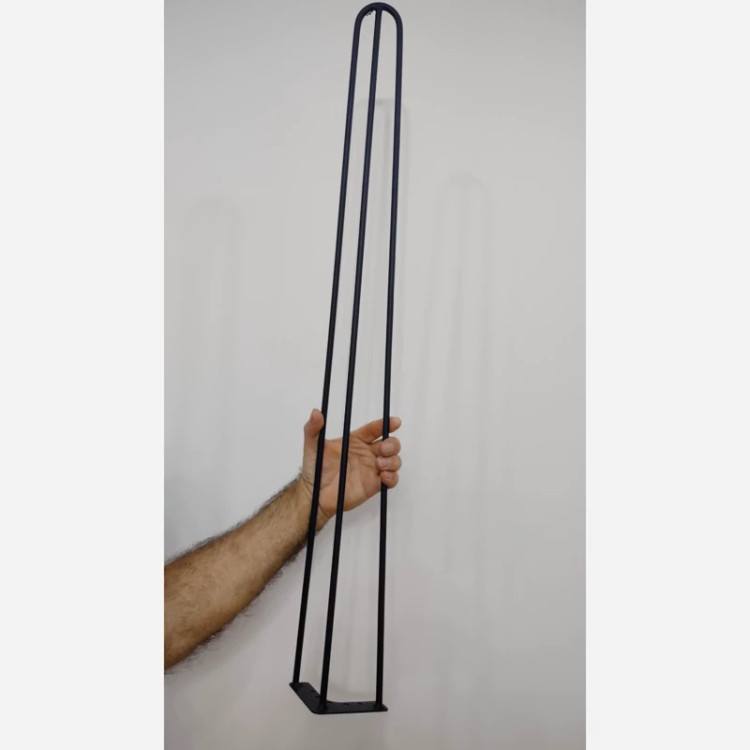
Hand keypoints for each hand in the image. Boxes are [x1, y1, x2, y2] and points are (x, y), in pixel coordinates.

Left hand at [299, 409, 401, 523]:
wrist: (315, 494)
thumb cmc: (315, 469)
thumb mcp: (312, 446)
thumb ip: (313, 429)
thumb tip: (315, 412)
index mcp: (356, 441)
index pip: (375, 429)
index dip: (386, 424)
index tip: (394, 422)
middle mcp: (367, 453)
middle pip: (390, 444)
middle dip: (392, 444)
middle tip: (383, 449)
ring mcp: (372, 469)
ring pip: (394, 460)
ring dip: (392, 461)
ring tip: (380, 464)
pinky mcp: (374, 484)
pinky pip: (391, 480)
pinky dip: (392, 477)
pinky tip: (383, 476)